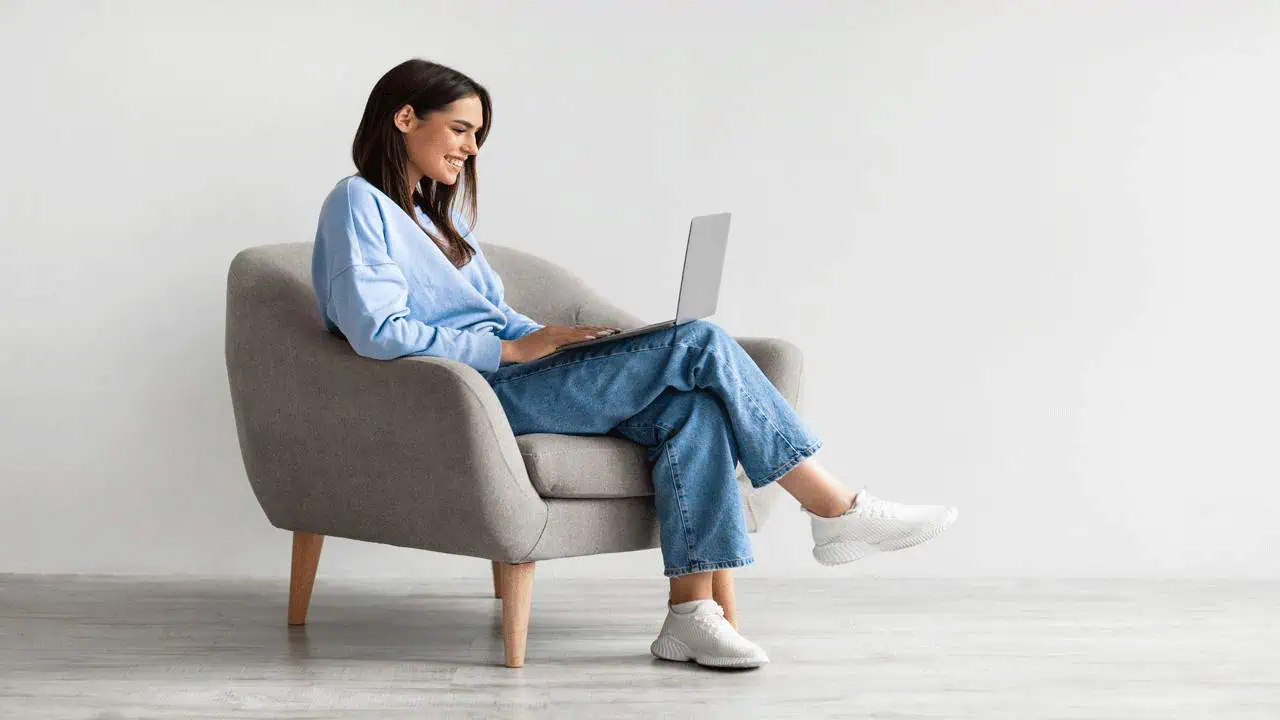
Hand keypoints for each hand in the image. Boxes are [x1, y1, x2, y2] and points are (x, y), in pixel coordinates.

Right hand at [500, 324, 620, 363]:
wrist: (513, 350)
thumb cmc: (527, 353)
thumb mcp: (545, 350)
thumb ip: (556, 350)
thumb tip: (567, 355)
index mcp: (557, 332)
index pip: (580, 330)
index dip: (594, 330)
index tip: (608, 331)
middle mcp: (558, 330)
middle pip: (584, 329)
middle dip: (600, 329)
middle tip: (617, 330)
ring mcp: (555, 334)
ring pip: (580, 332)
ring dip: (596, 332)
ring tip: (610, 333)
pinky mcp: (552, 340)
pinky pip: (570, 338)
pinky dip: (583, 338)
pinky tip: (594, 338)